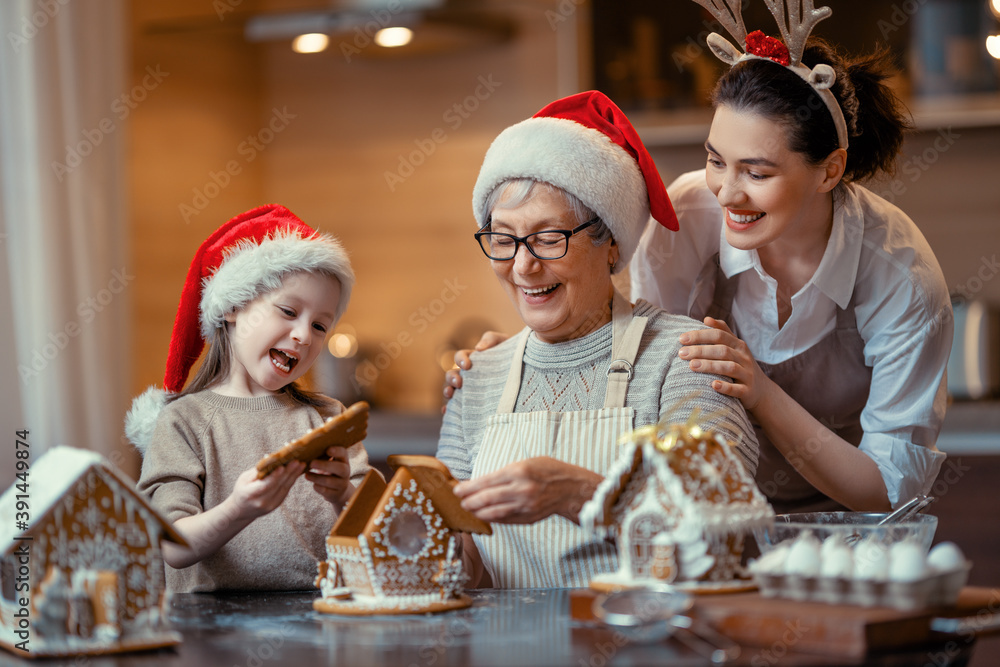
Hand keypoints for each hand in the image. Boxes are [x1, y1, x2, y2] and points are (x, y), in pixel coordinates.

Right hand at [230, 460, 304, 519]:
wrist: (241, 510)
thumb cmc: (242, 490)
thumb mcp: (244, 479)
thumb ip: (258, 471)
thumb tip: (271, 459)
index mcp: (250, 494)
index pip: (264, 486)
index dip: (274, 476)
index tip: (282, 466)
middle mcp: (261, 502)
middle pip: (277, 486)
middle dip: (288, 472)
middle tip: (297, 461)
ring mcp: (271, 505)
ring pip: (284, 488)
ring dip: (294, 475)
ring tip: (301, 464)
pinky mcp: (277, 504)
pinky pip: (286, 490)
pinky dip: (292, 480)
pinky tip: (297, 471)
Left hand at [305, 446, 353, 505]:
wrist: (338, 490)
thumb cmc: (329, 470)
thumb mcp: (329, 461)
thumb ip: (322, 453)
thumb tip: (307, 440)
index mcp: (343, 460)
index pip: (343, 453)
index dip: (337, 451)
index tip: (328, 450)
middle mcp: (346, 471)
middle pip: (340, 468)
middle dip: (325, 465)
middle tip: (312, 463)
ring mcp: (342, 484)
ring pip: (330, 481)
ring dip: (317, 477)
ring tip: (306, 475)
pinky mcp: (336, 494)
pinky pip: (326, 491)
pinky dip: (318, 487)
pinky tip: (313, 484)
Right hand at [441, 331, 510, 411]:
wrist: (526, 371)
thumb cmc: (512, 355)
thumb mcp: (504, 342)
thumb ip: (491, 339)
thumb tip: (478, 348)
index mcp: (473, 359)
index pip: (460, 356)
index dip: (460, 360)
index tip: (467, 365)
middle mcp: (469, 375)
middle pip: (452, 375)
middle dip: (451, 378)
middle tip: (459, 383)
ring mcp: (470, 389)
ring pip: (451, 390)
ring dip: (447, 391)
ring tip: (451, 395)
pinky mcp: (473, 403)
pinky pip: (457, 407)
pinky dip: (449, 409)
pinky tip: (448, 411)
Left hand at [452, 457, 601, 524]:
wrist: (571, 488)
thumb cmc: (549, 471)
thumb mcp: (527, 462)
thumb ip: (505, 473)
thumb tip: (481, 482)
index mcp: (519, 472)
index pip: (486, 481)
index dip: (469, 487)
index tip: (457, 490)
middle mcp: (521, 490)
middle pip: (487, 499)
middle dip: (469, 501)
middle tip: (459, 502)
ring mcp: (525, 507)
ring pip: (494, 513)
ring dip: (477, 512)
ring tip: (468, 510)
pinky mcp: (528, 518)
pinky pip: (505, 520)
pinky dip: (492, 518)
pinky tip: (484, 515)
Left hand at [678, 317, 770, 410]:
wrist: (762, 390)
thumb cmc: (741, 365)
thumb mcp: (735, 347)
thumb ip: (722, 332)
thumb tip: (706, 319)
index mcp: (738, 344)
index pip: (719, 335)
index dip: (700, 335)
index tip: (681, 339)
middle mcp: (743, 357)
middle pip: (722, 350)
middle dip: (701, 350)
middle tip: (682, 353)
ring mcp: (747, 374)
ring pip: (729, 368)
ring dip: (710, 366)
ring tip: (691, 366)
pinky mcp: (748, 391)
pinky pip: (737, 389)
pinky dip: (725, 387)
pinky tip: (713, 385)